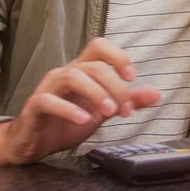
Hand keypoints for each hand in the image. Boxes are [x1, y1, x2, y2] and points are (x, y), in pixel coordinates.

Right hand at [0, 38, 159, 168]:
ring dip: (96, 93)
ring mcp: (48, 88)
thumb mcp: (103, 111)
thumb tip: (157, 94)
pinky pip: (49, 100)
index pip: (99, 46)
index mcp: (82, 71)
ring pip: (73, 76)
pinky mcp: (35, 106)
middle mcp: (65, 73)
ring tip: (109, 112)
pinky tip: (84, 119)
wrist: (33, 144)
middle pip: (94, 66)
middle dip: (115, 86)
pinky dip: (69, 109)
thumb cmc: (67, 122)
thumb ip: (128, 101)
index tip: (133, 77)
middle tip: (125, 109)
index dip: (118, 56)